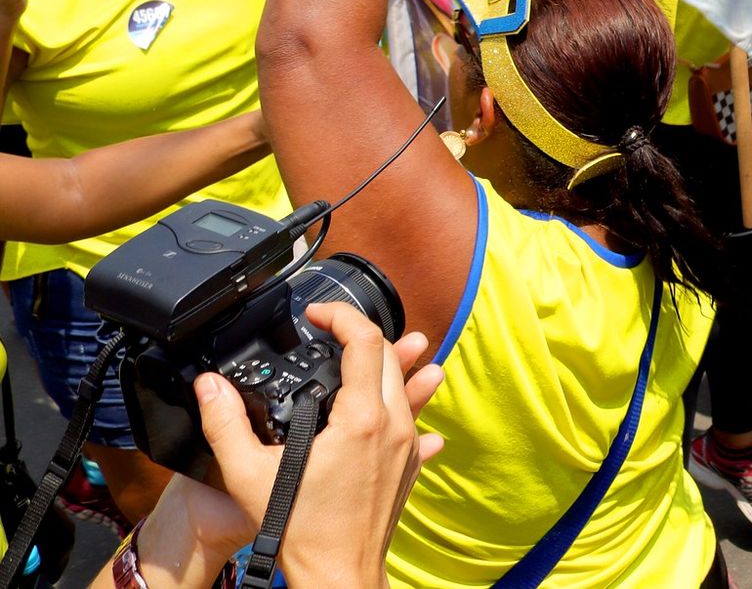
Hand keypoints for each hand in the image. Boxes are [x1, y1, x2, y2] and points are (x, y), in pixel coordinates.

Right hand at [185, 303, 443, 583]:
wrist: (336, 576)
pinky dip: (407, 401)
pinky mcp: (410, 464)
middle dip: (363, 335)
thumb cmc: (299, 530)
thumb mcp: (248, 475)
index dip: (342, 316)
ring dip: (390, 363)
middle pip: (390, 357)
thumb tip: (209, 385)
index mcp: (362, 419)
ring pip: (407, 385)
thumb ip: (226, 424)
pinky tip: (405, 401)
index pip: (366, 341)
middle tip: (332, 333)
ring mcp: (408, 445)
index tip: (318, 315)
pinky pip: (415, 419)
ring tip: (367, 352)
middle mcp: (395, 425)